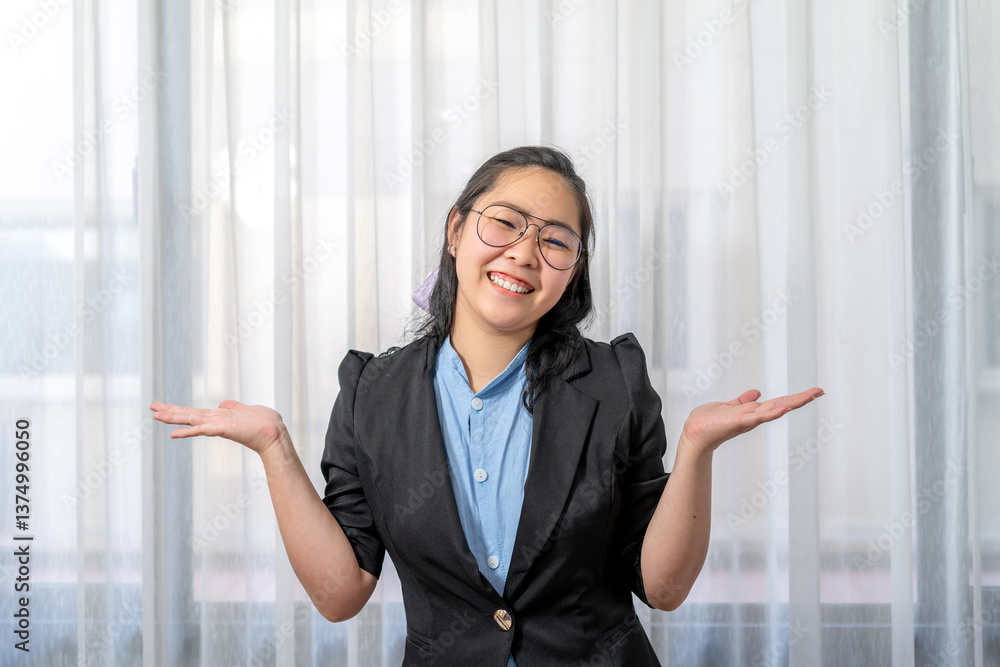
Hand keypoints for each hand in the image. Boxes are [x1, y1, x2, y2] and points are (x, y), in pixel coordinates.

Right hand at [149, 400, 286, 455]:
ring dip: (173, 418)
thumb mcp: (247, 409)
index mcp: (219, 417)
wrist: (275, 434)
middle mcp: (215, 421)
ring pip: (191, 420)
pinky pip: (202, 430)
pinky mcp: (223, 429)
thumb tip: (223, 404)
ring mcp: (218, 425)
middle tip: (151, 408)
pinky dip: (188, 431)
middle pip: (188, 415)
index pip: (195, 412)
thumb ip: (233, 406)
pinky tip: (174, 434)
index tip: (164, 406)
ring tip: (156, 415)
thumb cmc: (264, 423)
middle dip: (170, 412)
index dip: (179, 409)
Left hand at [680, 387, 823, 454]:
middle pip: (782, 405)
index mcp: (754, 411)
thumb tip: (756, 393)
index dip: (796, 397)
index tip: (814, 391)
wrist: (694, 433)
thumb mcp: (729, 406)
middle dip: (800, 399)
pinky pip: (757, 417)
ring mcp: (748, 420)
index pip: (779, 402)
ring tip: (807, 396)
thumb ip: (743, 401)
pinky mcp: (738, 422)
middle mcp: (754, 416)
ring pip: (774, 410)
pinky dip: (770, 413)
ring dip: (790, 404)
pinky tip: (782, 408)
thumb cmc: (709, 421)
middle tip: (819, 391)